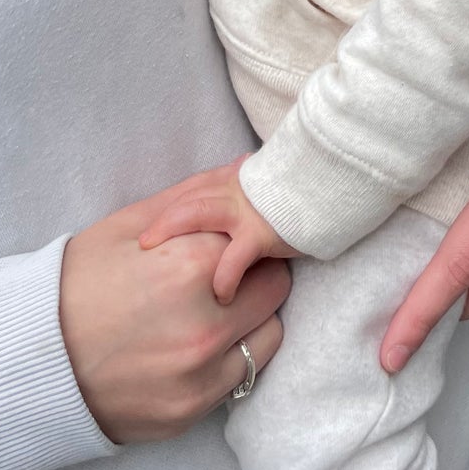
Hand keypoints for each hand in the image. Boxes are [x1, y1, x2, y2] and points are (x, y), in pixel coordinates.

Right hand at [59, 167, 290, 443]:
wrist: (27, 361)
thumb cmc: (75, 284)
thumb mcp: (127, 226)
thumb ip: (194, 196)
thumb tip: (245, 167)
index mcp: (188, 267)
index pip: (257, 238)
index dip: (246, 234)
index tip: (233, 237)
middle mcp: (204, 324)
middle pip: (274, 283)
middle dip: (256, 272)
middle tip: (225, 272)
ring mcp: (200, 374)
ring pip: (270, 330)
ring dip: (253, 315)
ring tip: (215, 309)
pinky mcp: (191, 411)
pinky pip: (246, 373)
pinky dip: (234, 354)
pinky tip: (202, 342)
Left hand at [139, 160, 295, 303]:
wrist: (329, 181)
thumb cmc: (297, 188)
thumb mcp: (265, 182)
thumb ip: (243, 182)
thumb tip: (233, 174)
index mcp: (229, 180)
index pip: (187, 190)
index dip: (163, 208)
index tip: (144, 229)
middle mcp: (231, 189)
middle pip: (183, 200)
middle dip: (157, 222)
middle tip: (140, 244)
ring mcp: (243, 210)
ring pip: (196, 215)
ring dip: (172, 236)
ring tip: (157, 265)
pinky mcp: (260, 233)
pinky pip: (233, 257)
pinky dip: (223, 278)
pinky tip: (219, 296)